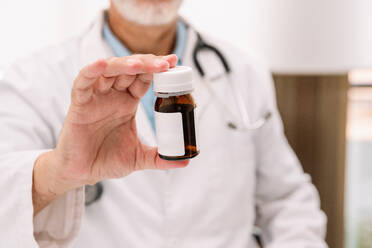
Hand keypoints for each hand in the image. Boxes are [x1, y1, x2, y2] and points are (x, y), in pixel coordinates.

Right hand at [33, 54, 187, 213]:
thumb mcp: (139, 157)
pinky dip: (91, 71)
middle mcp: (113, 95)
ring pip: (109, 71)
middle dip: (147, 63)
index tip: (174, 62)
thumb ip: (160, 158)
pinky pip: (83, 82)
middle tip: (165, 63)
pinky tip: (101, 65)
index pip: (144, 79)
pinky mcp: (79, 104)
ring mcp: (96, 97)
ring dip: (124, 64)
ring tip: (140, 64)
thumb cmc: (107, 160)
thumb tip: (185, 162)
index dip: (157, 69)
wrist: (83, 173)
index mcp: (128, 102)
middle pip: (130, 70)